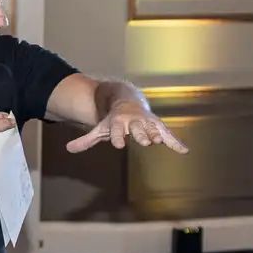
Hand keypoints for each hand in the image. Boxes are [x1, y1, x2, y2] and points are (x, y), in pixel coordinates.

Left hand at [66, 102, 187, 154]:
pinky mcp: (157, 125)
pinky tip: (185, 151)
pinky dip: (176, 142)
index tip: (119, 144)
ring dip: (158, 134)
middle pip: (138, 128)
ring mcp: (147, 122)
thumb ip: (86, 140)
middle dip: (141, 134)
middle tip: (146, 141)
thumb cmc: (113, 119)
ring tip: (162, 141)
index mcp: (119, 121)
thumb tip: (68, 148)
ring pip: (153, 128)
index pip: (118, 129)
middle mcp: (134, 120)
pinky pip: (168, 134)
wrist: (128, 100)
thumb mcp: (99, 128)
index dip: (118, 136)